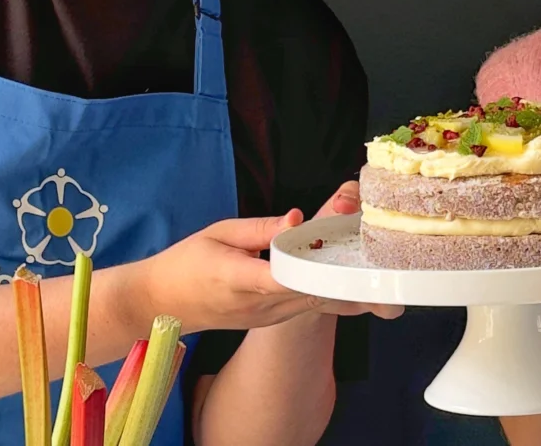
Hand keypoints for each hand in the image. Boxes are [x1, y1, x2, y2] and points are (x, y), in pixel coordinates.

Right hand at [139, 184, 399, 333]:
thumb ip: (260, 229)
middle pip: (312, 291)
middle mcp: (259, 307)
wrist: (161, 304)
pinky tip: (354, 277)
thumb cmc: (186, 262)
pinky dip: (332, 291)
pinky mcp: (272, 321)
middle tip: (379, 249)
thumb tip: (297, 218)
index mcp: (239, 280)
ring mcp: (267, 318)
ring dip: (345, 284)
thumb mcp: (218, 233)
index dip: (315, 265)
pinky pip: (309, 306)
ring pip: (316, 302)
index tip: (344, 244)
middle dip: (346, 270)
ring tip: (377, 261)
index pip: (284, 277)